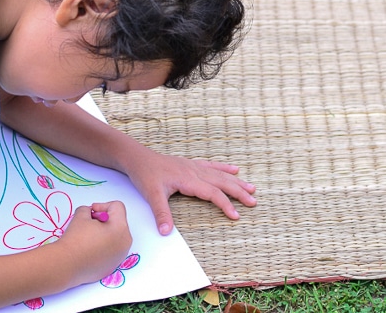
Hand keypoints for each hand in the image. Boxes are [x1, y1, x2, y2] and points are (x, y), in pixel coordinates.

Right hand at [57, 201, 131, 286]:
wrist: (67, 265)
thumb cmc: (75, 238)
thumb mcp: (81, 215)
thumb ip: (89, 209)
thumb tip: (92, 214)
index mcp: (120, 228)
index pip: (118, 207)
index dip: (103, 205)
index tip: (91, 212)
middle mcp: (125, 242)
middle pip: (119, 222)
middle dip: (105, 219)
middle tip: (90, 222)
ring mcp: (121, 256)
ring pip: (116, 236)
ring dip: (105, 232)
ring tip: (89, 236)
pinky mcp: (114, 265)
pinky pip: (113, 249)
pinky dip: (104, 245)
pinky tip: (90, 248)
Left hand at [122, 150, 256, 235]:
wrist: (137, 158)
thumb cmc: (145, 175)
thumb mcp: (151, 195)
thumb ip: (161, 213)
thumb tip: (166, 232)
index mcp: (188, 179)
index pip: (212, 193)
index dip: (225, 204)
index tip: (236, 216)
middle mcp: (193, 171)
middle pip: (221, 182)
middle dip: (238, 192)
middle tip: (253, 202)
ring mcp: (192, 166)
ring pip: (219, 174)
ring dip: (235, 181)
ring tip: (252, 187)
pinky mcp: (189, 164)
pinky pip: (210, 166)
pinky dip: (223, 168)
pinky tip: (234, 168)